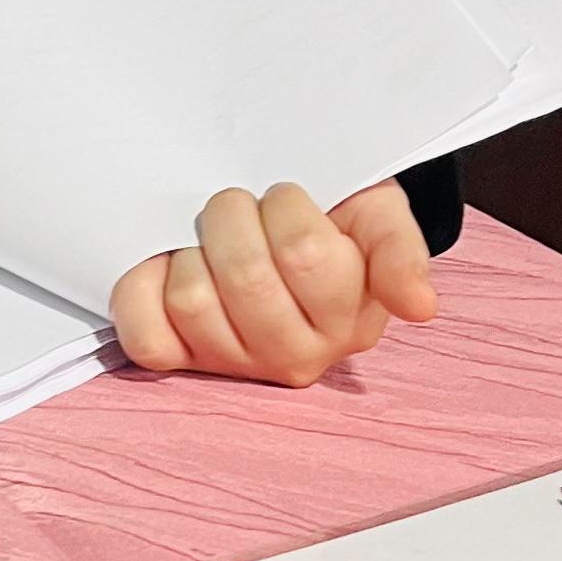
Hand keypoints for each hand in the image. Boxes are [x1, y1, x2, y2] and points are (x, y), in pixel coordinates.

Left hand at [110, 179, 436, 386]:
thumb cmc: (334, 224)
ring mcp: (232, 364)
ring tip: (209, 235)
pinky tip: (165, 264)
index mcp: (347, 323)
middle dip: (234, 217)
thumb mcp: (379, 220)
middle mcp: (292, 356)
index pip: (306, 255)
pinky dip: (142, 292)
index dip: (288, 208)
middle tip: (239, 203)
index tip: (287, 196)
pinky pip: (146, 336)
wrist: (290, 234)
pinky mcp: (178, 361)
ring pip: (192, 300)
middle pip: (246, 278)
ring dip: (192, 249)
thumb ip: (401, 254)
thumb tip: (419, 306)